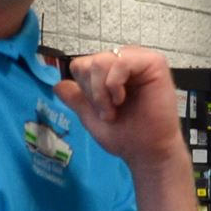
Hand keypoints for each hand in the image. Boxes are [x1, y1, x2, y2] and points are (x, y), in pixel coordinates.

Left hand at [57, 47, 184, 169]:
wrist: (148, 151)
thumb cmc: (126, 135)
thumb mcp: (91, 118)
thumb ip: (75, 100)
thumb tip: (56, 86)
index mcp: (110, 72)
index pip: (81, 65)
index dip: (85, 89)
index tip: (100, 110)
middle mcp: (123, 62)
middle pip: (88, 63)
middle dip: (93, 93)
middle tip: (109, 112)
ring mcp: (138, 60)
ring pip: (100, 61)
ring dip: (102, 91)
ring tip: (115, 108)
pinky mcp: (154, 62)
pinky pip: (120, 62)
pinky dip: (114, 84)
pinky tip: (122, 99)